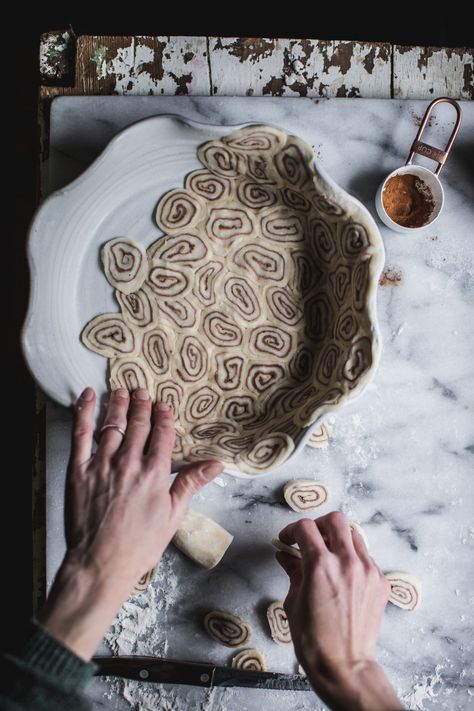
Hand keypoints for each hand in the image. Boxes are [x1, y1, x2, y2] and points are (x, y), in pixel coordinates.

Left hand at [39, 387, 222, 659]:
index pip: (162, 435)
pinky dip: (84, 413)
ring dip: (118, 405)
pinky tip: (88, 397)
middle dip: (142, 405)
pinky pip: (81, 435)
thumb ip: (191, 483)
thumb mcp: (173, 516)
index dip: (164, 417)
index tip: (164, 405)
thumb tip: (216, 463)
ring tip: (121, 390)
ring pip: (113, 425)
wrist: (101, 563)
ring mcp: (103, 465)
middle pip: (138, 425)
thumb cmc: (139, 544)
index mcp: (154, 474)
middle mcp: (130, 464)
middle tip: (142, 390)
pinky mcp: (79, 470)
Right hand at [276, 512, 400, 710]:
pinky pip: (366, 557)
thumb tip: (285, 555)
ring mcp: (367, 571)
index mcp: (321, 565)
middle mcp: (347, 562)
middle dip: (318, 525)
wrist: (344, 666)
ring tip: (328, 556)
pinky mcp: (380, 582)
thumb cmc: (313, 640)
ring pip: (354, 535)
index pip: (305, 527)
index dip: (291, 531)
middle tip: (310, 539)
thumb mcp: (293, 601)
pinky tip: (343, 576)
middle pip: (335, 520)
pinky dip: (352, 558)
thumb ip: (293, 571)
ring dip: (338, 539)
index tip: (287, 540)